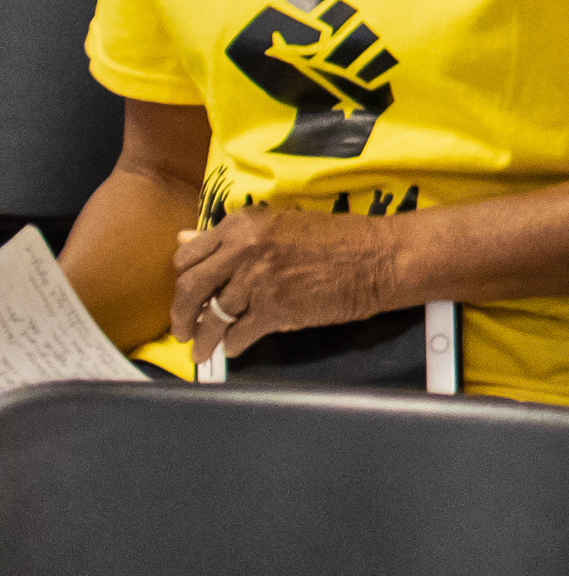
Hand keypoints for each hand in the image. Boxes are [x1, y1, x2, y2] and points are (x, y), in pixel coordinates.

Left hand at [173, 209, 405, 360]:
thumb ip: (230, 237)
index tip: (188, 294)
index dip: (184, 280)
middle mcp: (244, 249)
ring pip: (212, 316)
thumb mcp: (278, 225)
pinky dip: (232, 345)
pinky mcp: (275, 309)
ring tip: (203, 350)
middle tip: (182, 331)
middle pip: (191, 288)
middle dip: (181, 315)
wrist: (380, 258)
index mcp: (242, 225)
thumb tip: (182, 238)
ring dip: (205, 338)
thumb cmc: (336, 240)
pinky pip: (238, 333)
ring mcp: (258, 280)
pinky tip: (234, 347)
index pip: (189, 256)